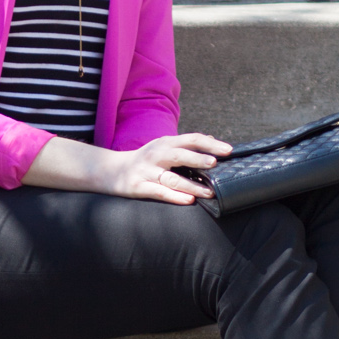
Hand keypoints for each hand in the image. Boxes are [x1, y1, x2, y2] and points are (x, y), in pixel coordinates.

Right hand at [101, 133, 231, 204]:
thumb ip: (185, 144)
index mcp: (166, 143)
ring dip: (192, 185)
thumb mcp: (163, 147)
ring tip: (209, 191)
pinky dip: (175, 196)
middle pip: (180, 155)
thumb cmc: (145, 160)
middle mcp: (156, 155)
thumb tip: (210, 138)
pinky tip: (189, 200)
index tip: (228, 150)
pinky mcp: (139, 187)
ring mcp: (147, 171)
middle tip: (215, 164)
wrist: (110, 170)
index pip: (191, 139)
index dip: (210, 144)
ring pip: (172, 178)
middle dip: (198, 159)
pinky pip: (159, 192)